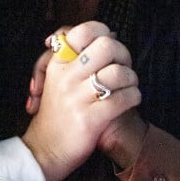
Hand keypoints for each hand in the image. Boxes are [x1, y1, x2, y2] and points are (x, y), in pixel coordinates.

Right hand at [22, 22, 139, 180]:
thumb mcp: (56, 76)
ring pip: (117, 72)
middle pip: (106, 46)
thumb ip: (76, 54)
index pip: (84, 30)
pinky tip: (130, 99)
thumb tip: (111, 33)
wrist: (46, 149)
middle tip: (123, 65)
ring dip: (131, 78)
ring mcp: (77, 97)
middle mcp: (66, 76)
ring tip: (129, 85)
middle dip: (123, 53)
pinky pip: (122, 99)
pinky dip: (133, 97)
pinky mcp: (90, 119)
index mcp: (58, 62)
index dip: (103, 32)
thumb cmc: (58, 110)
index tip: (109, 46)